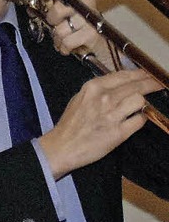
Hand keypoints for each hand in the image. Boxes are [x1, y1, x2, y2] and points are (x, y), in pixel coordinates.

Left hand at [26, 0, 114, 65]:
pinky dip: (64, 47)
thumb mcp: (64, 13)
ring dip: (59, 38)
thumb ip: (51, 0)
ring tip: (67, 37)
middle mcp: (86, 1)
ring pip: (59, 30)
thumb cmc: (80, 28)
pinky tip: (70, 45)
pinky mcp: (91, 34)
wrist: (100, 46)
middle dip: (52, 22)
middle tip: (59, 24)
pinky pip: (66, 42)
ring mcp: (90, 17)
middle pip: (55, 10)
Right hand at [39, 68, 162, 178]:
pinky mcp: (118, 133)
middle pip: (136, 86)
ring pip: (140, 101)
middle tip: (159, 84)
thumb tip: (120, 84)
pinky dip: (140, 119)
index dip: (141, 74)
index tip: (149, 75)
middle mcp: (104, 98)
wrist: (62, 147)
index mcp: (93, 87)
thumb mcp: (79, 98)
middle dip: (151, 84)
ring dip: (143, 104)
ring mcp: (112, 115)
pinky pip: (139, 121)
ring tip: (140, 107)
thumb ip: (99, 90)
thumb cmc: (69, 125)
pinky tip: (136, 120)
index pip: (124, 75)